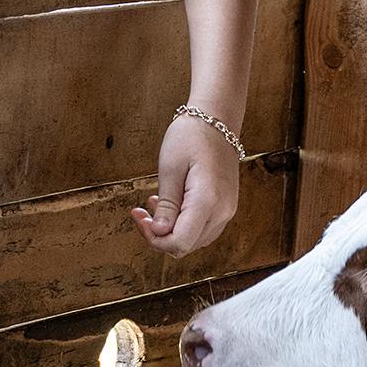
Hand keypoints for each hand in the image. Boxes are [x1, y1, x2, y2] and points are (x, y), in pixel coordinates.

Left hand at [130, 109, 240, 256]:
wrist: (217, 120)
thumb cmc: (191, 136)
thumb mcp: (170, 168)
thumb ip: (166, 205)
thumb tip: (159, 233)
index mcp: (207, 201)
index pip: (179, 243)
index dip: (155, 239)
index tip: (140, 218)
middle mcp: (222, 212)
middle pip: (186, 246)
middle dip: (159, 235)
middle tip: (141, 212)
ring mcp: (226, 212)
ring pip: (193, 241)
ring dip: (170, 231)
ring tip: (153, 204)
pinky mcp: (225, 208)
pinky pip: (201, 229)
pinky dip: (183, 225)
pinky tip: (171, 206)